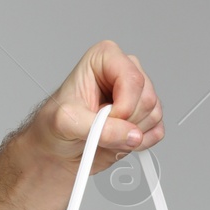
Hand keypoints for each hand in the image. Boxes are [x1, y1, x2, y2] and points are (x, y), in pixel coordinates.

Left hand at [28, 40, 164, 174]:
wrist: (54, 150)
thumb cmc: (53, 127)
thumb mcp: (66, 123)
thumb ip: (99, 128)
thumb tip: (132, 135)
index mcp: (104, 59)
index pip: (132, 78)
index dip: (123, 105)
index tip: (103, 118)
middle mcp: (124, 73)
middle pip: (147, 98)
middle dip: (124, 122)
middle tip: (98, 128)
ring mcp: (137, 94)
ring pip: (154, 114)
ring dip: (129, 134)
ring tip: (103, 134)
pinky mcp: (144, 116)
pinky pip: (157, 131)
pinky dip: (138, 143)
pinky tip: (116, 141)